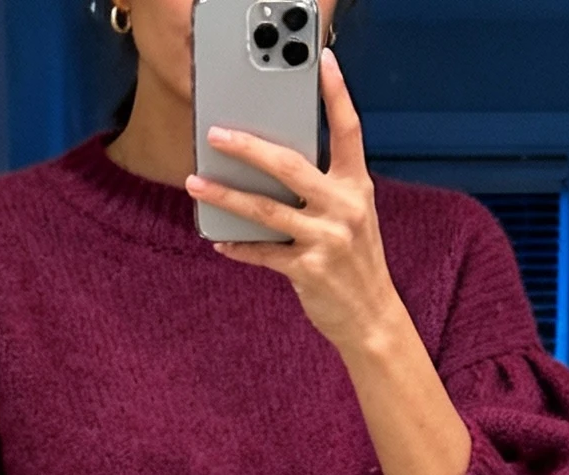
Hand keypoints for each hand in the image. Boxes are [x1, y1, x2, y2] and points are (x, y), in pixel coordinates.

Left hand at [187, 52, 399, 356]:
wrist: (372, 318)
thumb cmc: (356, 262)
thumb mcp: (353, 216)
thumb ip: (325, 189)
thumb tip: (274, 167)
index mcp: (356, 187)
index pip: (348, 130)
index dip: (337, 94)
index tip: (324, 62)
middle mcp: (344, 207)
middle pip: (289, 165)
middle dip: (248, 147)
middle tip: (216, 134)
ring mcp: (326, 239)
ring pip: (265, 210)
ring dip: (225, 196)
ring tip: (196, 183)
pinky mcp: (308, 270)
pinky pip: (263, 253)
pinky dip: (239, 247)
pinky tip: (220, 241)